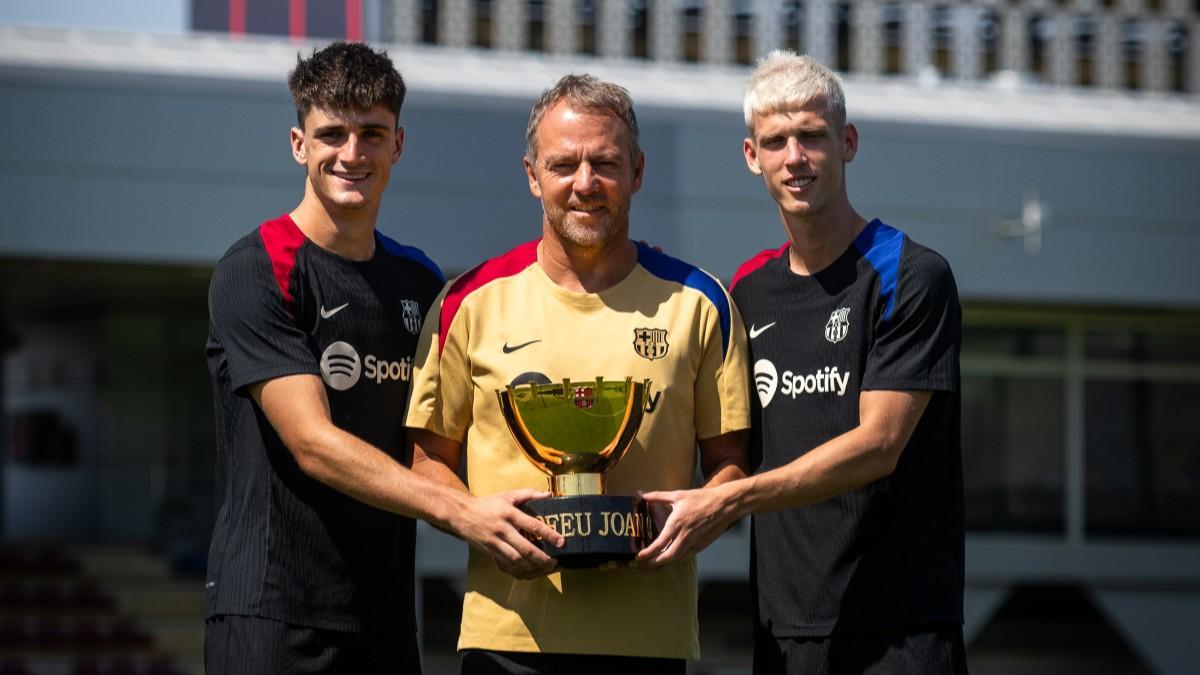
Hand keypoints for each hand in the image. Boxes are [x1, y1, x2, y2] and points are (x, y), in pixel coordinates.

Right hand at [450, 489, 564, 579]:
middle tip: (555, 561)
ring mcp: (495, 542)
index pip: (533, 525)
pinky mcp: (490, 551)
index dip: (549, 535)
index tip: (561, 542)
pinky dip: (519, 569)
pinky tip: (529, 570)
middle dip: (542, 557)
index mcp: (509, 513)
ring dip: (532, 566)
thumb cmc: (488, 504)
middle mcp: (503, 529)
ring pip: (516, 559)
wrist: (462, 514)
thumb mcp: (508, 495)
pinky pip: (506, 564)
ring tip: (545, 568)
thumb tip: (549, 494)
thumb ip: (529, 494)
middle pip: (525, 548)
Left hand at [635, 484, 737, 568]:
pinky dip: (677, 559)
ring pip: (677, 559)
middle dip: (653, 563)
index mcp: (676, 524)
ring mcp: (694, 542)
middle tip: (643, 565)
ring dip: (664, 563)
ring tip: (654, 563)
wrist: (724, 505)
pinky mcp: (701, 545)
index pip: (659, 544)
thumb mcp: (678, 495)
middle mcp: (684, 536)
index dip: (648, 553)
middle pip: (666, 557)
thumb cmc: (701, 498)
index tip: (639, 556)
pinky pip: (686, 556)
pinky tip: (671, 557)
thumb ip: (659, 496)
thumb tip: (643, 495)